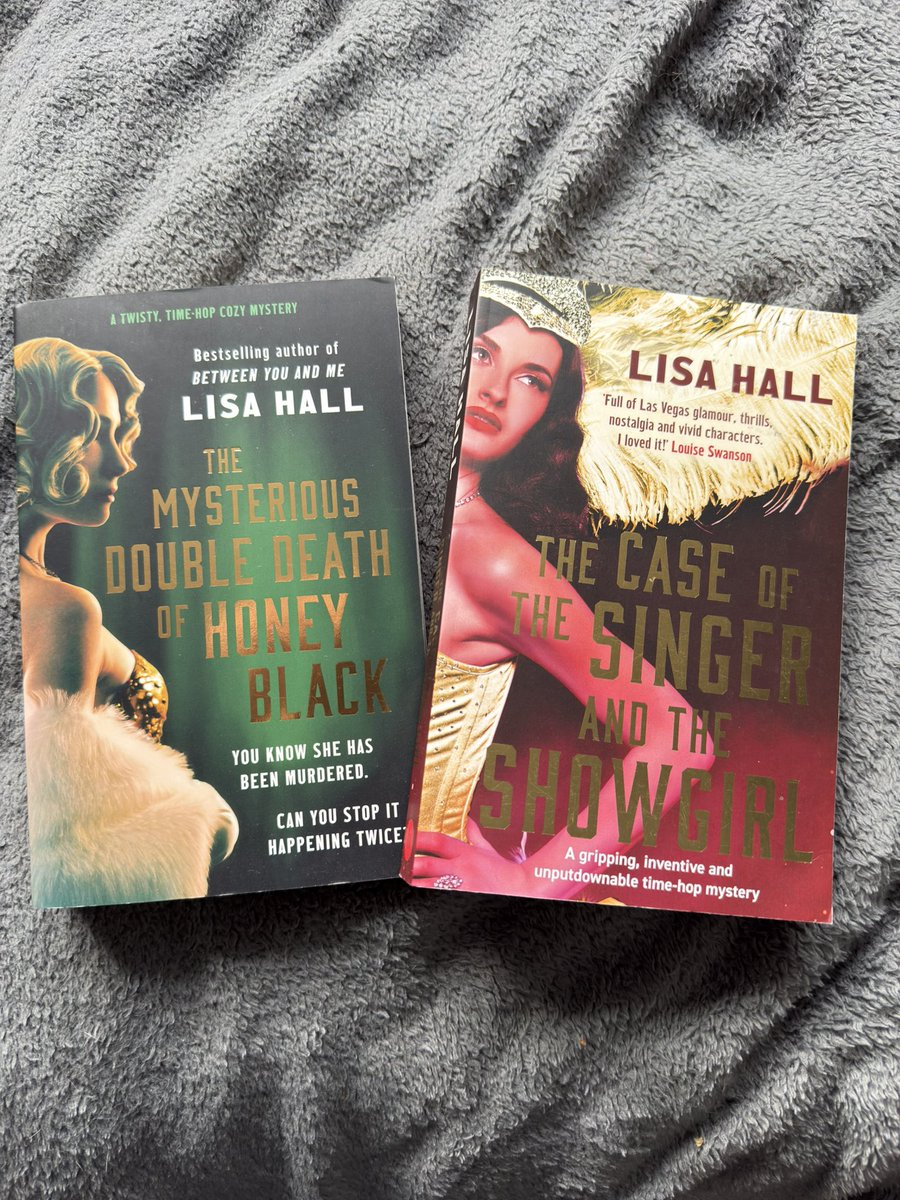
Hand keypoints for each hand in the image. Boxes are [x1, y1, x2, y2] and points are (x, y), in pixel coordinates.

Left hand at [412, 819, 528, 894]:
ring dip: (416, 884)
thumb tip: (468, 819)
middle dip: (411, 864)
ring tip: (404, 881)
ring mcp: (462, 887)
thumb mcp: (488, 850)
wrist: (523, 890)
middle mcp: (462, 869)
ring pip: (430, 886)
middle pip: (428, 864)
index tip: (406, 836)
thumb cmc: (503, 872)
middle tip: (399, 864)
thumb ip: (475, 834)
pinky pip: (441, 900)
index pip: (438, 841)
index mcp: (466, 853)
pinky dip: (429, 899)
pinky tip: (419, 900)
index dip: (419, 838)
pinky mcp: (463, 901)